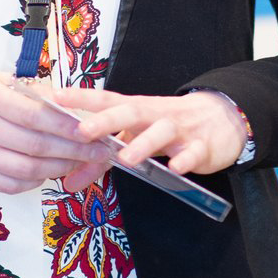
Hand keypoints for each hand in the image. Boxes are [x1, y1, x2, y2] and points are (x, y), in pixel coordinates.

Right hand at [0, 68, 93, 192]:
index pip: (35, 116)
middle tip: (97, 151)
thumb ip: (31, 91)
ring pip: (24, 170)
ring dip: (57, 168)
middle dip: (73, 151)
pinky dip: (33, 182)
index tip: (92, 130)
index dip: (67, 126)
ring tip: (78, 162)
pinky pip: (8, 185)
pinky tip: (48, 172)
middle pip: (34, 146)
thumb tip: (69, 105)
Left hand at [56, 86, 246, 190]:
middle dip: (106, 120)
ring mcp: (180, 130)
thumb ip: (101, 161)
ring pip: (162, 132)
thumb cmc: (168, 126)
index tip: (56, 97)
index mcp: (136, 110)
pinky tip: (176, 167)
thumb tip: (67, 181)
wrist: (221, 119)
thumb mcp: (135, 138)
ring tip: (126, 159)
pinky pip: (193, 152)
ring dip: (144, 144)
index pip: (106, 100)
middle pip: (130, 112)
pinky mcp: (202, 146)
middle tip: (82, 130)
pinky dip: (185, 159)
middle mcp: (155, 115)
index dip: (82, 99)